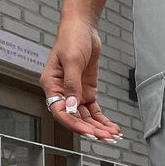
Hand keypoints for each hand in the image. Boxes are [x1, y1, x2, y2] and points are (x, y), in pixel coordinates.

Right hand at [39, 17, 122, 139]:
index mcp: (51, 85)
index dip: (74, 123)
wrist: (82, 28)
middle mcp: (62, 92)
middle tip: (105, 138)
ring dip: (98, 127)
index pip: (59, 111)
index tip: (89, 132)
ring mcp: (75, 93)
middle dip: (90, 129)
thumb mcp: (72, 60)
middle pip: (75, 118)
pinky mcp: (86, 91)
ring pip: (85, 117)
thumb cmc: (71, 39)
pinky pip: (94, 110)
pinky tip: (112, 127)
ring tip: (112, 135)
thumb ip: (72, 85)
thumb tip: (71, 106)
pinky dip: (102, 120)